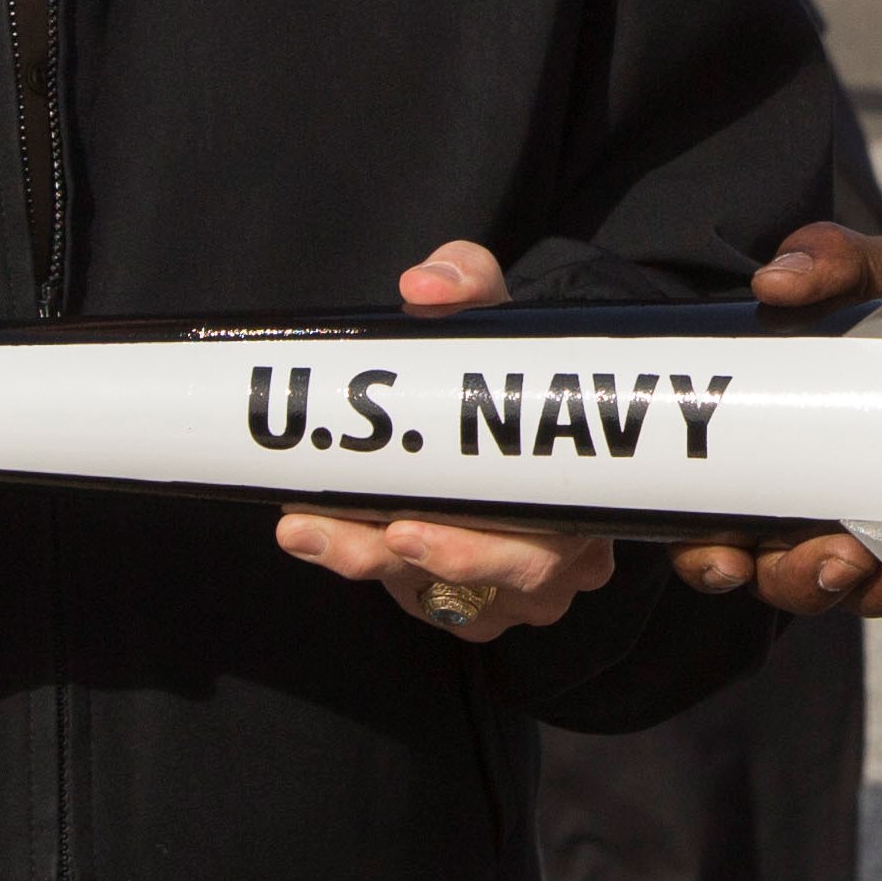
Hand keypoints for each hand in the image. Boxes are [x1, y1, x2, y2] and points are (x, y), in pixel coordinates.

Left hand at [269, 239, 614, 637]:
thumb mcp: (495, 315)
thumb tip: (422, 286)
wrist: (500, 403)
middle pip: (482, 584)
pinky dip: (364, 563)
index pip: (542, 548)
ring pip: (437, 594)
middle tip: (329, 528)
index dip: (474, 553)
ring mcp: (509, 586)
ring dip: (365, 560)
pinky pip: (416, 596)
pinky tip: (316, 531)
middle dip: (393, 560)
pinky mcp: (468, 599)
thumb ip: (467, 281)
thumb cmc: (503, 367)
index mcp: (576, 497)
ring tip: (305, 526)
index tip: (403, 529)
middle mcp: (555, 556)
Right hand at [663, 222, 881, 624]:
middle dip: (798, 582)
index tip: (728, 560)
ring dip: (868, 594)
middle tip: (838, 560)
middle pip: (780, 575)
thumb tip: (773, 283)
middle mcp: (829, 497)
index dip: (709, 555)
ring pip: (854, 595)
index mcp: (795, 444)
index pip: (723, 518)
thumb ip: (837, 261)